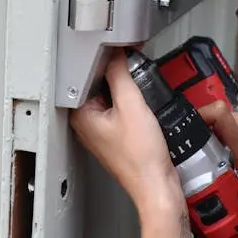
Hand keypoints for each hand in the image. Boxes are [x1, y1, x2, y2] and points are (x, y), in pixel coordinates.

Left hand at [69, 49, 182, 216]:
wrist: (156, 185)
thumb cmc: (141, 157)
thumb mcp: (132, 105)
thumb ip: (120, 74)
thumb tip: (114, 54)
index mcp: (80, 115)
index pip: (86, 74)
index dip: (105, 59)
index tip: (120, 52)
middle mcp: (85, 123)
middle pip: (97, 84)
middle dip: (116, 73)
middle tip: (134, 67)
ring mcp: (99, 131)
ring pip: (109, 97)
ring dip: (124, 88)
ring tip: (139, 87)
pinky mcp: (114, 137)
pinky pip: (118, 110)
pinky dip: (129, 103)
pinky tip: (142, 106)